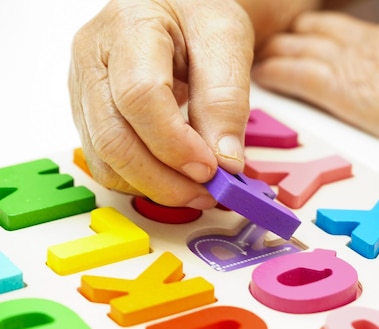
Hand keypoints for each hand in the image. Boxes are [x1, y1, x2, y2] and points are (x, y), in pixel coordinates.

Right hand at [69, 0, 252, 208]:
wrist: (177, 6)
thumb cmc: (199, 14)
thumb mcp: (226, 41)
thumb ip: (226, 100)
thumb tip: (226, 162)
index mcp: (128, 26)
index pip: (140, 96)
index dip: (175, 143)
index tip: (212, 168)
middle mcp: (93, 58)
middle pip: (114, 138)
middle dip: (164, 179)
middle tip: (209, 192)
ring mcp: (84, 89)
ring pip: (104, 159)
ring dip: (154, 187)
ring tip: (199, 190)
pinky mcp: (90, 114)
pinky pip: (106, 163)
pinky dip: (142, 182)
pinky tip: (176, 180)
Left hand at [252, 12, 378, 158]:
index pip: (354, 31)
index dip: (332, 33)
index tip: (320, 36)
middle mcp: (370, 43)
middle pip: (322, 30)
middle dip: (299, 33)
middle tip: (280, 37)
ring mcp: (352, 63)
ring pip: (301, 48)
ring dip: (279, 50)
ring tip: (261, 54)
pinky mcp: (339, 88)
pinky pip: (294, 74)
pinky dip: (275, 73)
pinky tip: (261, 74)